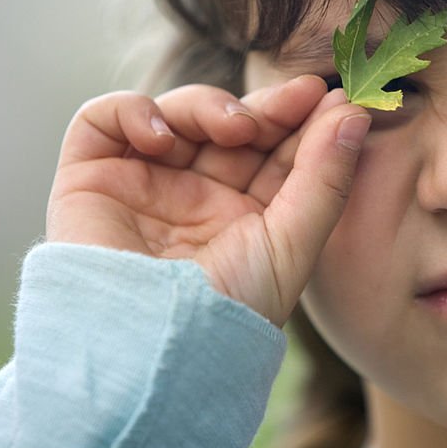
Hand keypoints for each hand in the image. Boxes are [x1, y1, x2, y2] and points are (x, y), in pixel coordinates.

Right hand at [45, 76, 370, 326]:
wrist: (148, 351)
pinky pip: (104, 118)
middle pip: (232, 124)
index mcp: (244, 214)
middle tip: (298, 97)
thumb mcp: (292, 244)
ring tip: (234, 129)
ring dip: (211, 105)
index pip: (275, 149)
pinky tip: (163, 138)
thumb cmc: (227, 309)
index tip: (333, 97)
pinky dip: (133, 111)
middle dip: (267, 105)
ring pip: (179, 112)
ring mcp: (143, 183)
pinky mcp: (90, 177)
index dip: (303, 119)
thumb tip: (356, 114)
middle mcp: (195, 196)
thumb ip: (326, 177)